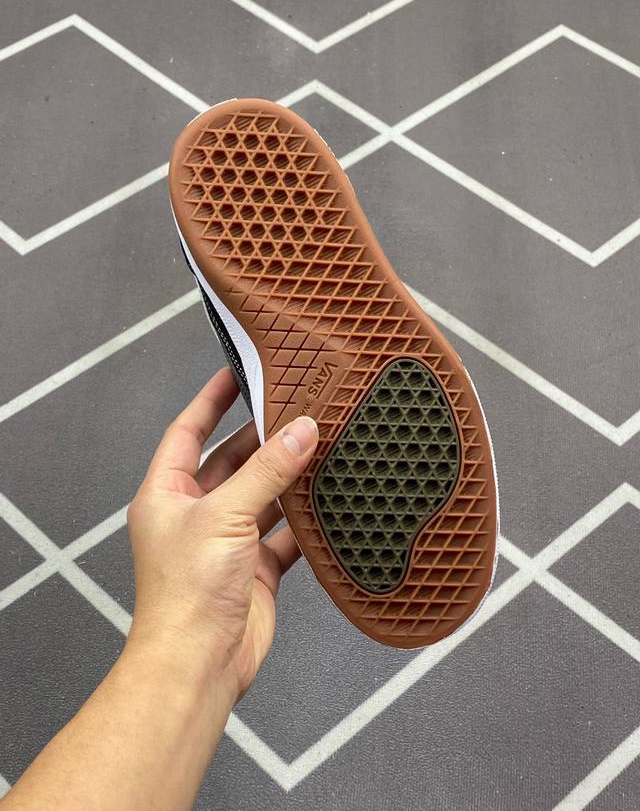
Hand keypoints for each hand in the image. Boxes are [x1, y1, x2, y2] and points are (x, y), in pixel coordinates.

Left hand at [126, 367, 317, 699]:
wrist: (199, 663)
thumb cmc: (186, 594)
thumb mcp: (225, 515)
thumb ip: (267, 472)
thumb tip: (300, 431)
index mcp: (167, 493)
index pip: (187, 431)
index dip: (211, 399)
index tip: (236, 371)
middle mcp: (195, 513)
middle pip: (231, 460)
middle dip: (260, 436)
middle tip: (294, 408)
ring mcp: (226, 541)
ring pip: (261, 495)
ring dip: (286, 476)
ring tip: (318, 445)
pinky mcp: (253, 567)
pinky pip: (283, 533)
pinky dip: (304, 520)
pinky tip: (326, 502)